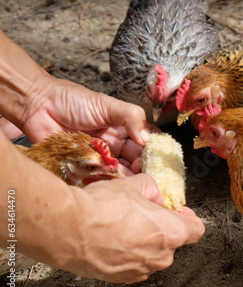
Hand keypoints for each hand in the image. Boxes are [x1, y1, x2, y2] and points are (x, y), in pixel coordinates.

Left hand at [19, 77, 160, 170]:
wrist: (37, 105)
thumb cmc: (72, 100)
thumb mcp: (108, 104)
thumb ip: (131, 117)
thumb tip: (147, 139)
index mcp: (123, 129)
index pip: (145, 142)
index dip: (154, 150)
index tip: (160, 158)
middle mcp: (113, 145)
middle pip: (134, 161)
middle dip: (143, 167)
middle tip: (146, 173)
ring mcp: (98, 158)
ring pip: (118, 172)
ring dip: (127, 178)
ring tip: (133, 182)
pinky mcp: (82, 168)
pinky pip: (97, 179)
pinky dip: (106, 183)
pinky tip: (114, 186)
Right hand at [55, 174, 204, 282]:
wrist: (69, 228)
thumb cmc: (103, 207)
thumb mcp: (136, 184)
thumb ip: (153, 189)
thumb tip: (154, 196)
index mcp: (172, 232)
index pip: (197, 230)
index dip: (188, 218)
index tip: (179, 211)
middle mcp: (162, 256)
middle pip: (172, 241)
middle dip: (161, 227)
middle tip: (143, 213)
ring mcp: (142, 270)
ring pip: (152, 253)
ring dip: (144, 241)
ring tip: (123, 224)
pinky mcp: (122, 278)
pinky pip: (134, 263)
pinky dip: (128, 253)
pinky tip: (113, 238)